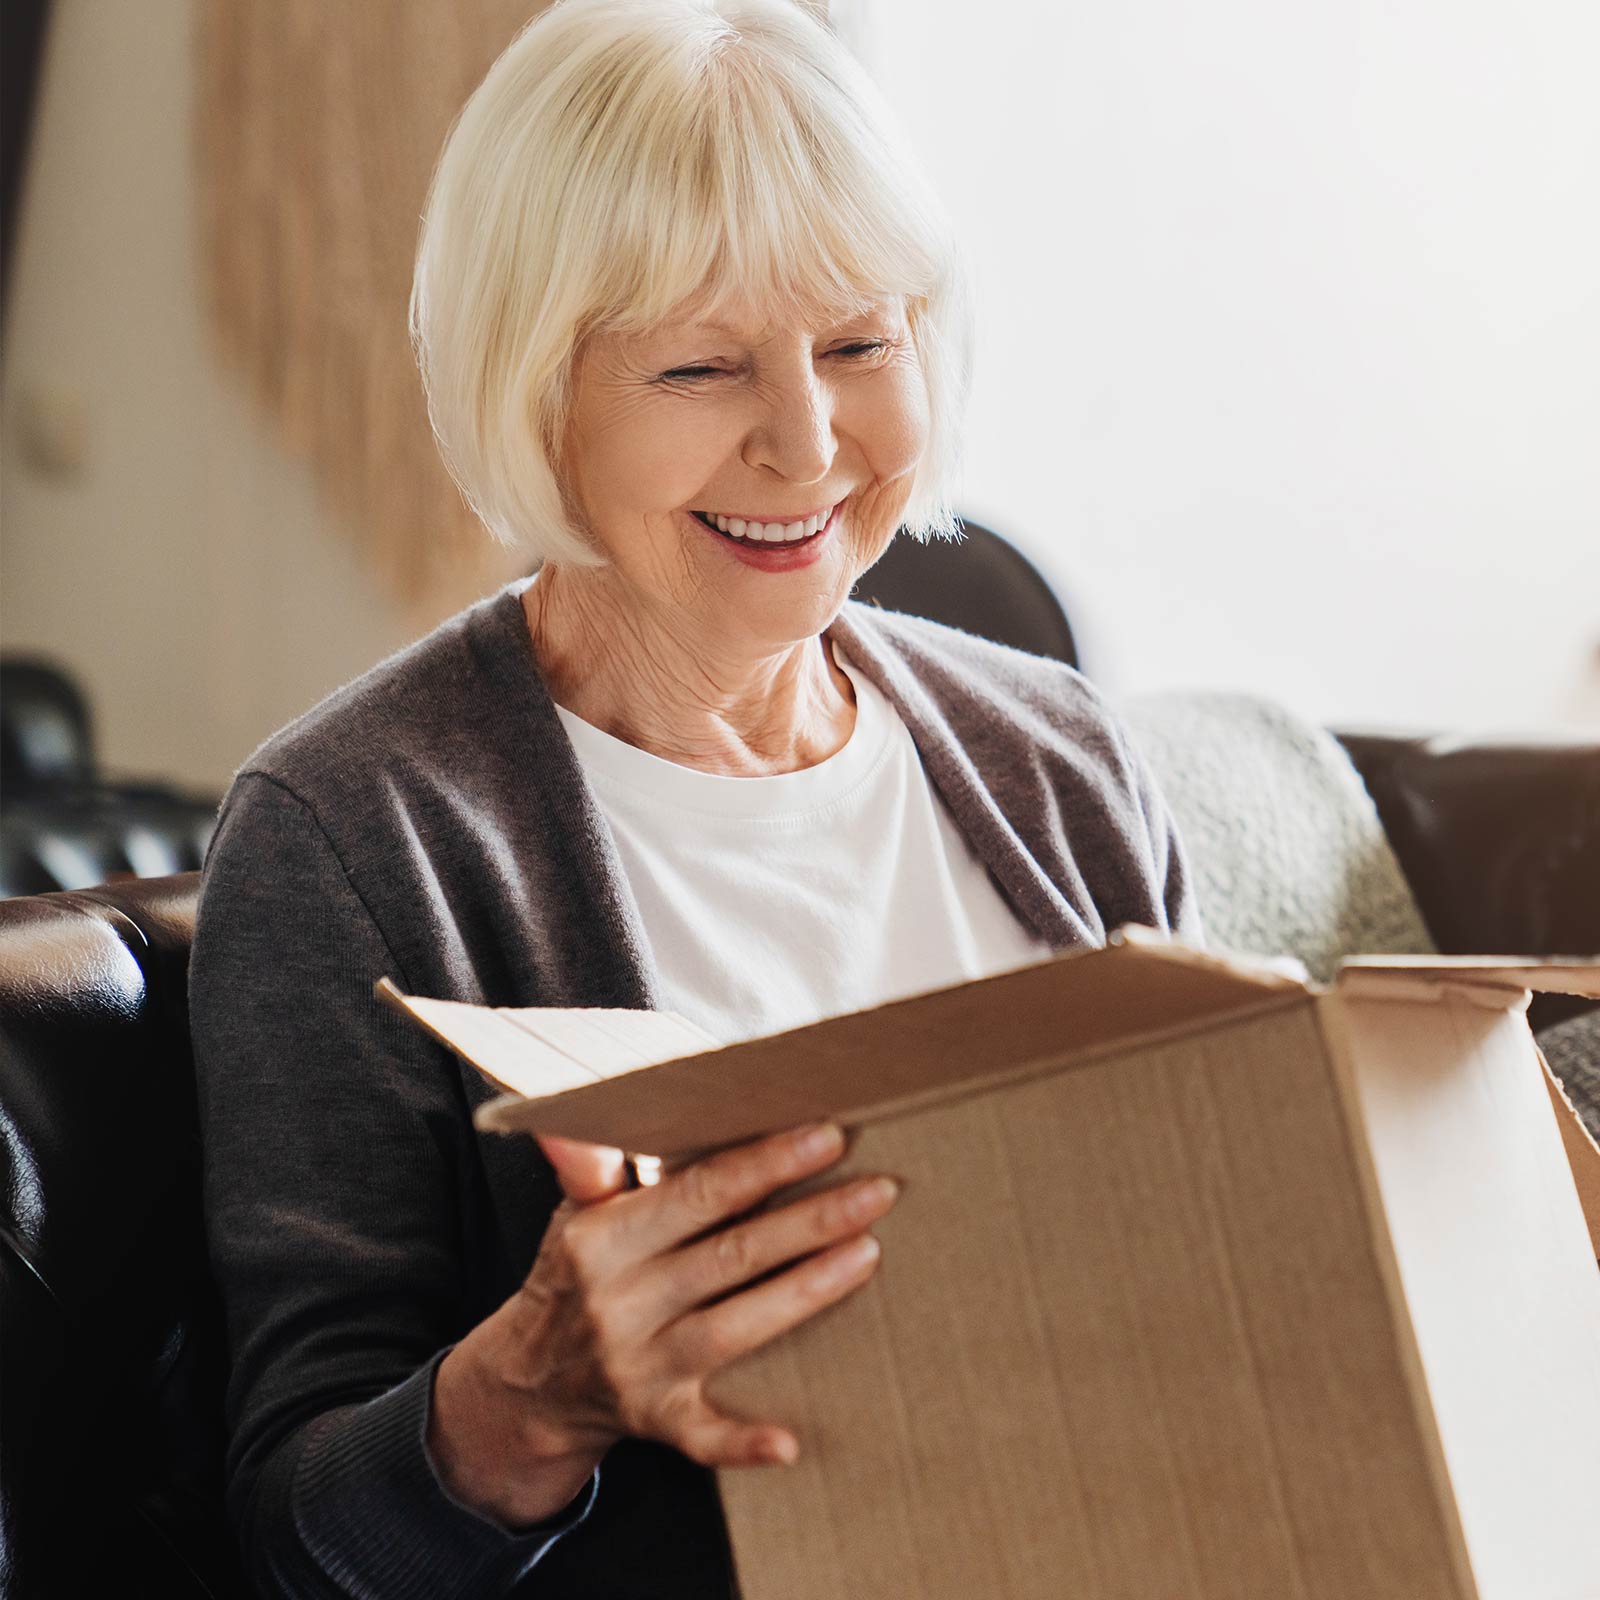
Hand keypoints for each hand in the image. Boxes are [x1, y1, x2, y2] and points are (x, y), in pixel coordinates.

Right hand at [427, 1122, 896, 1526]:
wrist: (530, 1383)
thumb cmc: (577, 1277)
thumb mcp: (572, 1213)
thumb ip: (587, 1162)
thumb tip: (564, 1113)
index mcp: (603, 1240)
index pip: (698, 1194)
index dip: (765, 1165)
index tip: (826, 1137)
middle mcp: (621, 1303)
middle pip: (732, 1254)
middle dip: (810, 1220)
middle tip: (878, 1191)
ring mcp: (639, 1367)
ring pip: (735, 1328)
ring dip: (805, 1292)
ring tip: (869, 1253)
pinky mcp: (656, 1421)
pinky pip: (703, 1436)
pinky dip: (744, 1442)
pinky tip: (791, 1442)